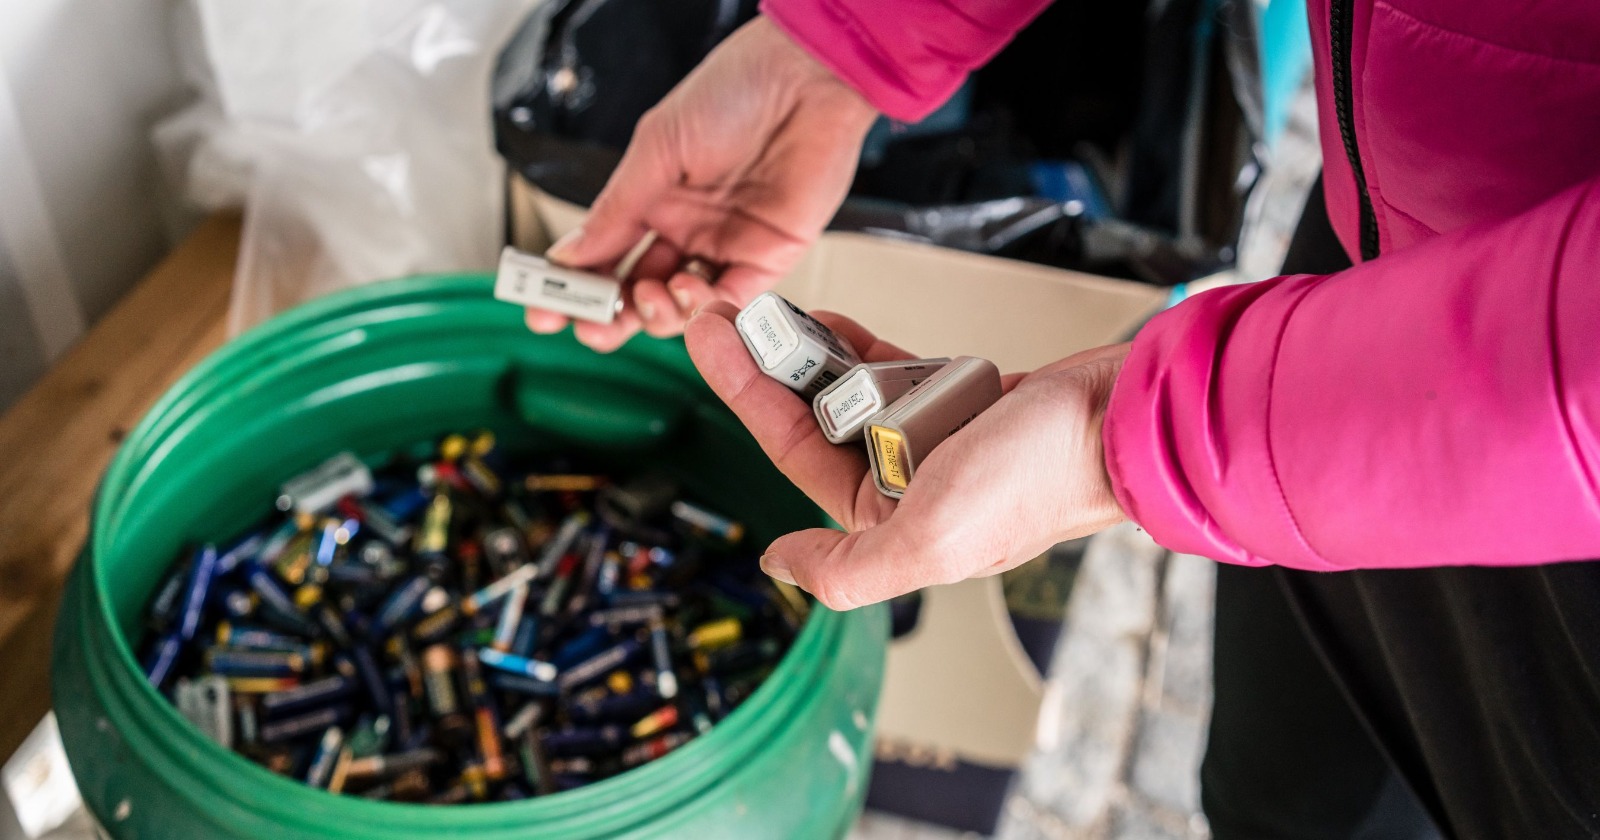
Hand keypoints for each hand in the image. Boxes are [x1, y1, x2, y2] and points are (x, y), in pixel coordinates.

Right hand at [527, 17, 878, 351]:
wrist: (804, 80)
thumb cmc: (734, 92)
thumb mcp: (657, 149)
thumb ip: (615, 210)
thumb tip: (570, 256)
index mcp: (651, 198)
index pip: (603, 256)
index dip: (574, 288)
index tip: (544, 310)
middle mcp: (686, 227)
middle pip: (639, 293)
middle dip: (612, 317)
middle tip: (593, 325)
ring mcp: (725, 245)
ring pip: (682, 307)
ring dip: (657, 311)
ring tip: (651, 292)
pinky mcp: (767, 257)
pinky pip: (731, 301)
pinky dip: (706, 310)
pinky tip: (688, 294)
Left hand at [684, 301, 1128, 610]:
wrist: (1120, 417)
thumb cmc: (1036, 479)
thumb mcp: (929, 540)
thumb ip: (846, 569)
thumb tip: (777, 565)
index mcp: (889, 525)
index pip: (795, 453)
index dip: (745, 394)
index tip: (711, 342)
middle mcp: (905, 487)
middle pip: (814, 418)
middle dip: (768, 366)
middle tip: (730, 313)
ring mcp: (932, 441)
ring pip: (851, 391)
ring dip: (811, 353)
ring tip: (774, 310)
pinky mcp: (961, 401)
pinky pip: (896, 371)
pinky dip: (862, 348)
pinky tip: (830, 323)